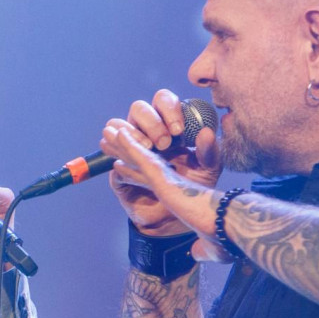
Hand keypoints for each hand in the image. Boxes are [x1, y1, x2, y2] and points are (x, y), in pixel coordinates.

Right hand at [103, 89, 221, 233]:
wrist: (177, 216)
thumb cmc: (194, 187)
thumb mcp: (208, 170)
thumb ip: (210, 151)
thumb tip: (206, 132)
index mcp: (169, 125)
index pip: (163, 101)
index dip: (169, 110)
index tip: (179, 130)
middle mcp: (147, 131)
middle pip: (139, 109)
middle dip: (151, 123)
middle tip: (164, 143)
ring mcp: (129, 147)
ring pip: (117, 124)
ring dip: (131, 134)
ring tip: (147, 148)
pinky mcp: (117, 165)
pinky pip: (109, 151)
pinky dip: (115, 151)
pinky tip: (124, 161)